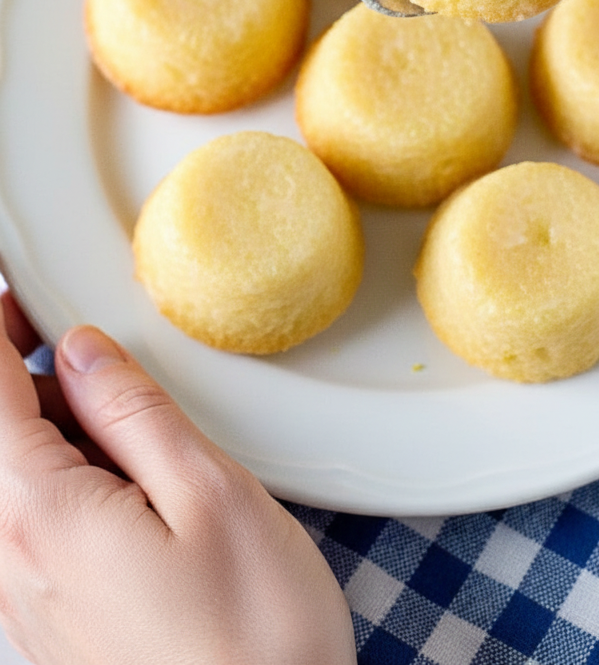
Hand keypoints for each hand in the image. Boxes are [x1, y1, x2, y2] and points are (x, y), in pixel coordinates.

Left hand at [0, 290, 355, 664]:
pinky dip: (62, 478)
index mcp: (41, 513)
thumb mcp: (211, 494)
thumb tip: (83, 351)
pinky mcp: (54, 623)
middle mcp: (13, 560)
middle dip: (25, 374)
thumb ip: (135, 413)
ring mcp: (28, 599)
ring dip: (48, 429)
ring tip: (128, 417)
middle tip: (86, 340)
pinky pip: (30, 525)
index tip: (19, 288)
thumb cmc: (254, 639)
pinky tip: (126, 480)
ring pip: (10, 480)